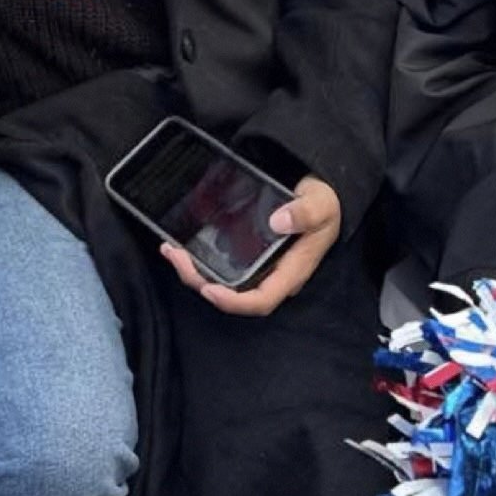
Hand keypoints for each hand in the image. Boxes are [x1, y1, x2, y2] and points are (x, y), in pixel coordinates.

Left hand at [160, 175, 341, 317]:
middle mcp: (273, 275)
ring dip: (195, 271)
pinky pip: (223, 265)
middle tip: (177, 258)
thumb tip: (278, 222)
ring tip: (171, 250)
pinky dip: (200, 259)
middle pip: (234, 294)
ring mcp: (261, 266)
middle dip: (201, 282)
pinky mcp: (250, 254)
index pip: (261, 300)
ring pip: (224, 281)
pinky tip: (182, 245)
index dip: (234, 302)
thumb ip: (305, 213)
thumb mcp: (321, 203)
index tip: (210, 290)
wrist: (323, 194)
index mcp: (291, 271)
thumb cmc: (324, 203)